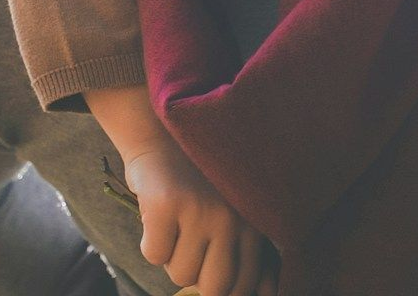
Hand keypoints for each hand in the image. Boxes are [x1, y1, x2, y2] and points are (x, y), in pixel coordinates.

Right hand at [123, 139, 266, 295]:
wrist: (166, 138)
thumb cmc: (201, 187)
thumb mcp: (235, 216)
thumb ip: (251, 256)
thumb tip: (266, 294)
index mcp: (254, 222)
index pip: (251, 285)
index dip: (229, 290)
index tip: (213, 271)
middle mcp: (234, 216)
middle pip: (217, 288)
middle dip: (198, 275)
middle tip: (192, 243)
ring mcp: (202, 209)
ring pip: (181, 275)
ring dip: (172, 257)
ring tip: (178, 221)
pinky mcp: (169, 204)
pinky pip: (155, 255)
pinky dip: (151, 242)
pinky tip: (160, 213)